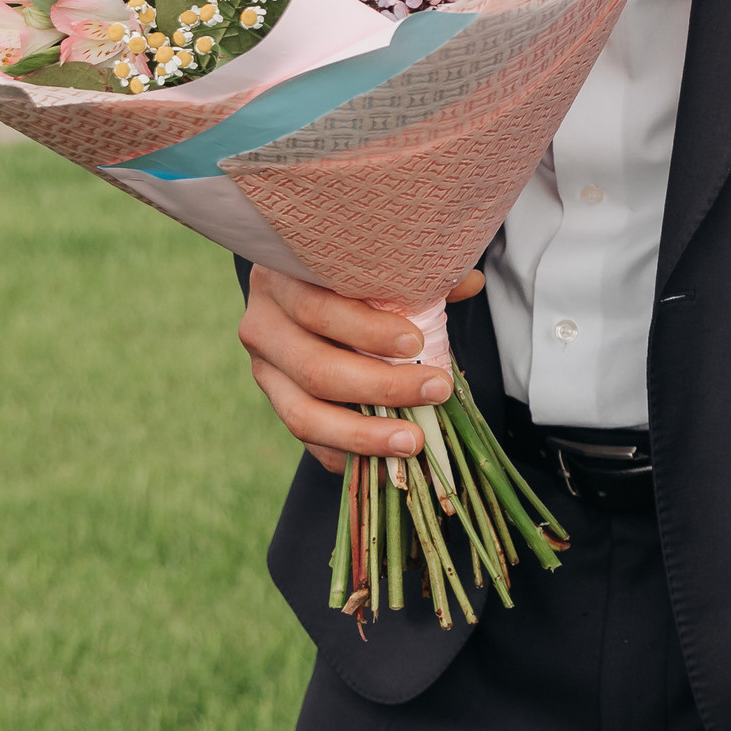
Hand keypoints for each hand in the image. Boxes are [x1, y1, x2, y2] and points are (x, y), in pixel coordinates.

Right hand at [240, 265, 484, 473]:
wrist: (305, 289)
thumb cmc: (347, 275)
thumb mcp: (372, 267)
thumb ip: (415, 277)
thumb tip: (468, 283)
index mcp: (282, 279)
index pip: (318, 309)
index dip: (366, 330)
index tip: (416, 343)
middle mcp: (262, 327)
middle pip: (315, 369)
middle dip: (381, 387)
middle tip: (436, 391)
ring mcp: (264, 371)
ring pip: (303, 415)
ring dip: (363, 434)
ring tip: (413, 440)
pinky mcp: (276, 405)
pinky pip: (307, 442)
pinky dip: (346, 455)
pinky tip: (385, 463)